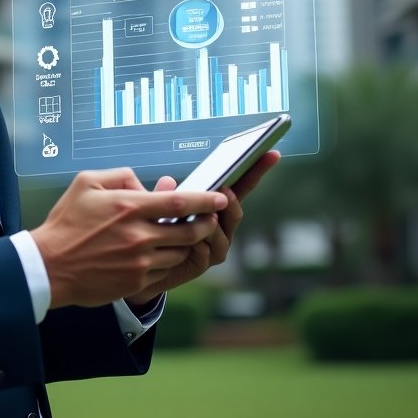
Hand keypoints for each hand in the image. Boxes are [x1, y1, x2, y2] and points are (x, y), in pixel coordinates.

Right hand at [29, 167, 228, 309]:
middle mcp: (138, 235)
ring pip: (180, 252)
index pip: (179, 203)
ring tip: (186, 235)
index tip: (220, 198)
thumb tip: (144, 184)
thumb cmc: (66, 222)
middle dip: (205, 224)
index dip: (205, 201)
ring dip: (188, 243)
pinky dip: (170, 261)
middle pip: (189, 231)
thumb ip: (119, 177)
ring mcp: (139, 261)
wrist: (50, 265)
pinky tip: (163, 253)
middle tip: (210, 219)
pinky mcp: (136, 281)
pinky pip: (165, 271)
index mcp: (128, 207)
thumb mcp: (85, 183)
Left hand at [123, 150, 282, 304]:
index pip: (240, 185)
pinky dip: (199, 245)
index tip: (271, 152)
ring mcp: (215, 246)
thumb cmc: (155, 228)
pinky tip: (192, 242)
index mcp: (215, 206)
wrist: (146, 263)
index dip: (256, 169)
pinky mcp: (202, 264)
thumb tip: (168, 180)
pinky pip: (206, 254)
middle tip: (224, 189)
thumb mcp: (157, 205)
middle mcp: (221, 226)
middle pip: (235, 210)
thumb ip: (163, 195)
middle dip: (231, 199)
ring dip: (211, 223)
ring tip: (204, 215)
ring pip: (221, 233)